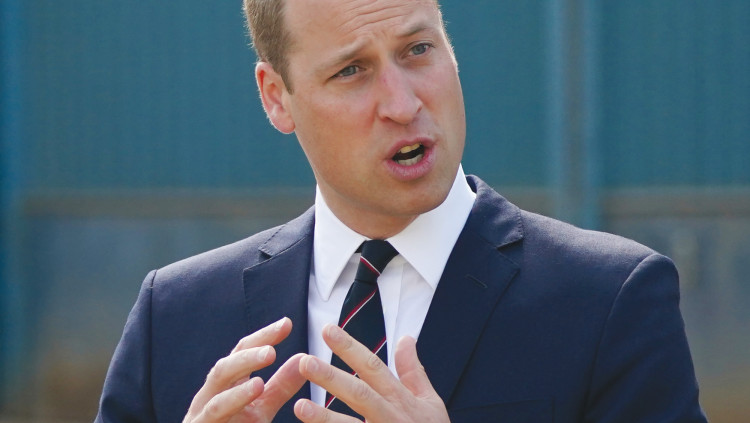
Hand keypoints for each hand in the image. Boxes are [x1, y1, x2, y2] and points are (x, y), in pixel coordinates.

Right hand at [183, 317, 305, 422]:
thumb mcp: (262, 409)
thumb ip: (281, 386)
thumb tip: (303, 358)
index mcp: (226, 384)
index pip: (242, 353)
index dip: (263, 337)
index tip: (287, 323)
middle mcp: (210, 395)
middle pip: (226, 367)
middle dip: (248, 356)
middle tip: (272, 350)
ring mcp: (201, 414)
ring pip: (216, 391)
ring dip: (240, 382)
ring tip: (263, 372)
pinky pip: (214, 414)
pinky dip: (233, 401)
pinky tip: (254, 390)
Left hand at [294, 324, 449, 422]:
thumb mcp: (429, 402)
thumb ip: (413, 371)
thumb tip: (405, 339)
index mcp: (402, 399)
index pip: (373, 367)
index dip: (351, 348)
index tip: (328, 330)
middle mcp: (391, 417)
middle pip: (360, 394)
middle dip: (332, 378)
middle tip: (305, 362)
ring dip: (324, 418)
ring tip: (299, 405)